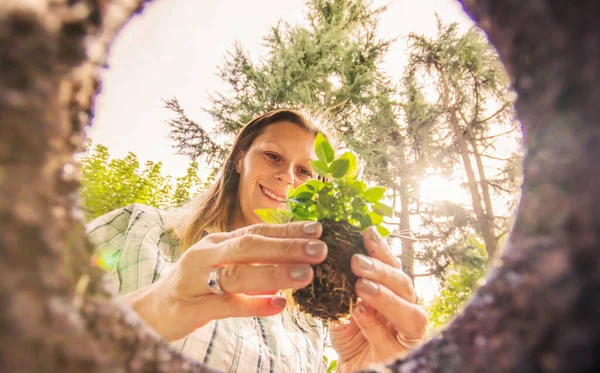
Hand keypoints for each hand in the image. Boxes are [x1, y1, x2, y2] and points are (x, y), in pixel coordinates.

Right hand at [125, 221, 326, 340]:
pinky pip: (225, 305)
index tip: (317, 230)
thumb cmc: (193, 286)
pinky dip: (253, 305)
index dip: (287, 230)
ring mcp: (196, 280)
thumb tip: (292, 265)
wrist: (151, 310)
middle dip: (286, 247)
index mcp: (217, 242)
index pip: (256, 231)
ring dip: (274, 273)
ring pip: (237, 273)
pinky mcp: (191, 307)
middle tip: (319, 250)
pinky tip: (278, 306)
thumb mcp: (221, 268)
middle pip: (248, 246)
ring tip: (306, 275)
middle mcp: (206, 254)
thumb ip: (252, 266)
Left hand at [330, 226, 426, 372]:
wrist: (351, 370)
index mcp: (394, 294)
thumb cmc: (352, 337)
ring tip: (361, 285)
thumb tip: (330, 255)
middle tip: (356, 260)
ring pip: (411, 313)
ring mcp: (406, 335)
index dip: (381, 250)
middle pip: (404, 285)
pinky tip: (359, 312)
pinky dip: (375, 325)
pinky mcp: (400, 356)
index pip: (392, 268)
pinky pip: (391, 340)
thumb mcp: (343, 307)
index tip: (367, 232)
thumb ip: (344, 287)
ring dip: (385, 297)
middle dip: (382, 270)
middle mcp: (406, 310)